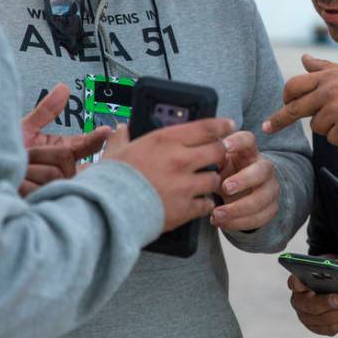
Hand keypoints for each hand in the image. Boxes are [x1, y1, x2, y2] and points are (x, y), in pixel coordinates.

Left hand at [19, 83, 117, 196]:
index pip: (84, 145)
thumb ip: (46, 110)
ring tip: (18, 172)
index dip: (96, 138)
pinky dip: (24, 183)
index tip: (107, 131)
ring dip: (29, 168)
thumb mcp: (25, 128)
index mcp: (61, 153)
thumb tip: (64, 87)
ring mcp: (54, 189)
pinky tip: (17, 185)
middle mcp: (61, 172)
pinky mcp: (44, 202)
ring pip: (53, 172)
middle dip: (40, 153)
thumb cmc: (3, 154)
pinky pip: (41, 187)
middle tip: (25, 155)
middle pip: (65, 158)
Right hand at [104, 118, 232, 233]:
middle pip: (217, 151)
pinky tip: (200, 203)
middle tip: (218, 156)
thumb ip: (120, 138)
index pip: (205, 127)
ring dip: (212, 180)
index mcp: (165, 140)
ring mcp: (186, 185)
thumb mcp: (114, 152)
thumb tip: (120, 129)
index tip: (229, 125)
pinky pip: (206, 204)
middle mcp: (181, 159)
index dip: (221, 126)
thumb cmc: (110, 179)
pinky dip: (205, 204)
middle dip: (220, 153)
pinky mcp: (185, 208)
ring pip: (214, 179)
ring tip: (205, 182)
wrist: (108, 211)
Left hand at [210, 131, 279, 231]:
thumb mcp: (219, 164)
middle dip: (244, 180)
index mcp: (248, 152)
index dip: (239, 141)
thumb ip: (211, 160)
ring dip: (238, 209)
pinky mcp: (271, 208)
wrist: (242, 192)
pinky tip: (222, 223)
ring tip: (216, 215)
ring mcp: (270, 188)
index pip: (249, 140)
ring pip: (262, 199)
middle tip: (225, 188)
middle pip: (262, 171)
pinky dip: (239, 223)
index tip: (224, 146)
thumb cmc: (227, 173)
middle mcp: (264, 168)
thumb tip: (195, 158)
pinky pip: (260, 218)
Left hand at [263, 54, 337, 144]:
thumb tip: (303, 58)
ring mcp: (337, 110)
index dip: (284, 98)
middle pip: (295, 109)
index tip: (278, 105)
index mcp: (329, 77)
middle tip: (267, 128)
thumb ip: (323, 69)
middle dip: (279, 120)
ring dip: (329, 127)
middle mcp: (329, 92)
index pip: (294, 85)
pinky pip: (333, 139)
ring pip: (317, 127)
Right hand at [288, 256, 337, 335]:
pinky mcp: (318, 328)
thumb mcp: (334, 267)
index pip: (294, 282)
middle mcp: (300, 302)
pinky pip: (330, 329)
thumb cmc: (333, 277)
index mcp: (299, 284)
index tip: (300, 280)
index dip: (296, 282)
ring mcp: (307, 317)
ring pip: (321, 320)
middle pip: (309, 305)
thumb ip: (336, 267)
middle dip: (325, 302)